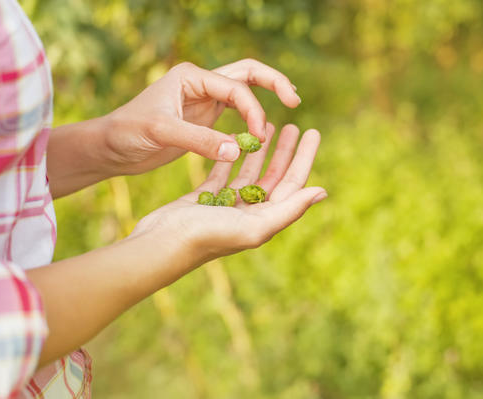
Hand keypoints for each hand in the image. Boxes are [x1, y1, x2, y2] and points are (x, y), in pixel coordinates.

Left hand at [103, 59, 300, 174]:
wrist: (111, 146)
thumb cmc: (128, 132)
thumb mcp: (162, 132)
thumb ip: (200, 140)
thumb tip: (238, 152)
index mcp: (192, 77)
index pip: (235, 87)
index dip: (253, 110)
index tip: (259, 138)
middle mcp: (200, 84)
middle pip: (247, 74)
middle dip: (273, 83)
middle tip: (295, 100)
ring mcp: (203, 101)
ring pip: (244, 93)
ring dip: (264, 101)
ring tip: (289, 108)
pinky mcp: (203, 120)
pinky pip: (235, 114)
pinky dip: (251, 119)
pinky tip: (262, 131)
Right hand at [129, 123, 326, 267]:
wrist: (159, 245)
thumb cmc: (206, 237)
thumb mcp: (254, 225)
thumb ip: (289, 209)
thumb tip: (323, 192)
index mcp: (264, 220)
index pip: (292, 184)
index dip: (304, 158)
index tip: (313, 131)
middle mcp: (249, 214)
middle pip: (274, 177)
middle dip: (285, 151)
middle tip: (294, 125)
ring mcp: (226, 206)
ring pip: (249, 173)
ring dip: (260, 151)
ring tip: (268, 127)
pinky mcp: (204, 199)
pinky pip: (223, 174)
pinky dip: (231, 158)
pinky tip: (235, 141)